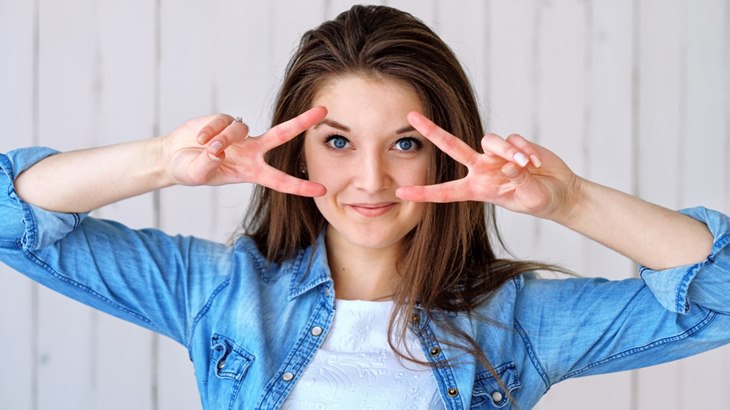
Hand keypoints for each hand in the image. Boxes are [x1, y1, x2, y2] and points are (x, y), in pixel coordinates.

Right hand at [162, 107, 326, 196]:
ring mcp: (239, 135)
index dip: (300, 186)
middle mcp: (251, 151)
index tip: (323, 190)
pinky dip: (209, 131)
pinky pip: (222, 122)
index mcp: (252, 171)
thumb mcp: (198, 174)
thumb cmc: (191, 170)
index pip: (280, 180)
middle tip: (324, 111)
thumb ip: (206, 165)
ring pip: (239, 130)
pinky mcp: (224, 120)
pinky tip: (198, 138)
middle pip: (282, 134)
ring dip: (221, 139)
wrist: (173, 157)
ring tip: (204, 147)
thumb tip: (217, 150)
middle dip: (302, 122)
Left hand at [395, 112, 581, 220]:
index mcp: (477, 189)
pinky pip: (512, 140)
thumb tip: (507, 164)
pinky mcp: (512, 144)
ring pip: (490, 141)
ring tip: (529, 165)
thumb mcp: (529, 198)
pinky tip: (538, 163)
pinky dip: (526, 150)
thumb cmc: (540, 201)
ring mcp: (495, 155)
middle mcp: (481, 169)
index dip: (424, 193)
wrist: (560, 192)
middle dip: (432, 131)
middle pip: (451, 146)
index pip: (445, 192)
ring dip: (509, 151)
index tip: (401, 193)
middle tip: (411, 116)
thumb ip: (518, 182)